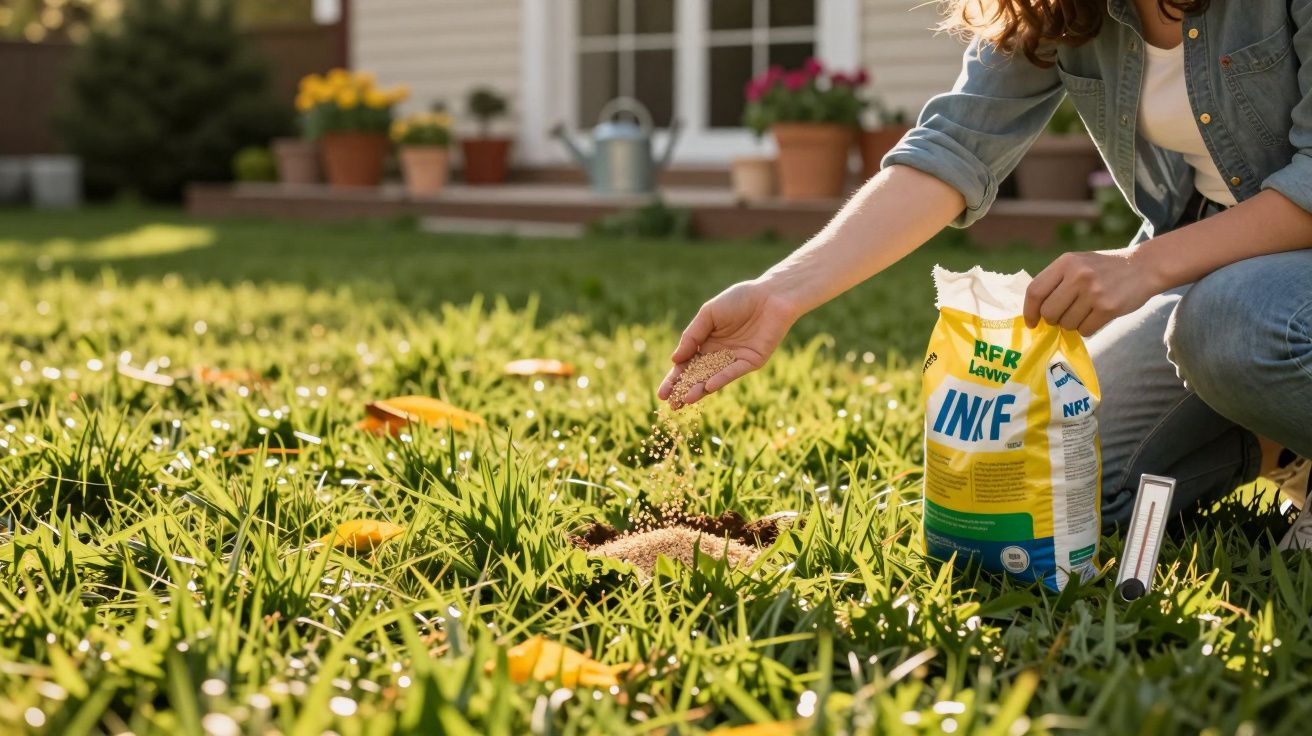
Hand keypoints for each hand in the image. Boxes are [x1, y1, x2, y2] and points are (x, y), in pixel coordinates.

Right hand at [657, 280, 798, 406]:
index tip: (662, 393)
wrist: (770, 295)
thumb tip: (674, 359)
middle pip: (698, 377)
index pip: (686, 366)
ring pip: (714, 378)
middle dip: (683, 390)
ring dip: (700, 389)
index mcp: (706, 344)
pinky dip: (721, 379)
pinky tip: (708, 386)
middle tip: (671, 404)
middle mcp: (719, 355)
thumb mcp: (708, 314)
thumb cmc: (739, 299)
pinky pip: (734, 372)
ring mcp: (735, 360)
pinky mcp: (751, 362)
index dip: (674, 379)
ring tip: (686, 399)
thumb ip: (692, 336)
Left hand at [1023, 249, 1160, 335]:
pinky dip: (1087, 328)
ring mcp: (1094, 292)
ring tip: (1085, 311)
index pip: (1035, 291)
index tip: (1032, 322)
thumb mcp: (1078, 263)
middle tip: (1064, 315)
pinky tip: (1097, 315)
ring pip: (1066, 324)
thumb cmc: (1104, 269)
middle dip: (1053, 320)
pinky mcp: (1108, 308)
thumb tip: (1034, 313)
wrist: (1144, 266)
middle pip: (1049, 312)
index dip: (1029, 311)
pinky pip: (1085, 330)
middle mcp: (1078, 275)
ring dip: (1072, 324)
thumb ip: (1056, 282)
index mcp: (1066, 262)